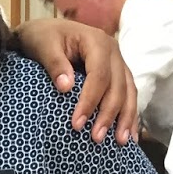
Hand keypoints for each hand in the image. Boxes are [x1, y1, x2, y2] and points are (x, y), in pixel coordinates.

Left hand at [14, 18, 137, 143]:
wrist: (45, 32)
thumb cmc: (43, 38)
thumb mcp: (43, 46)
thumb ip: (54, 64)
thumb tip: (66, 87)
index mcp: (97, 42)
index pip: (99, 75)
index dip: (90, 101)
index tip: (76, 124)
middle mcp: (113, 51)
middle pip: (117, 86)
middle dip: (108, 114)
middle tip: (96, 139)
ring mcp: (118, 63)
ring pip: (129, 92)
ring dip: (126, 118)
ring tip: (121, 142)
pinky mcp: (118, 74)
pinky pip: (129, 95)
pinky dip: (130, 115)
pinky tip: (129, 135)